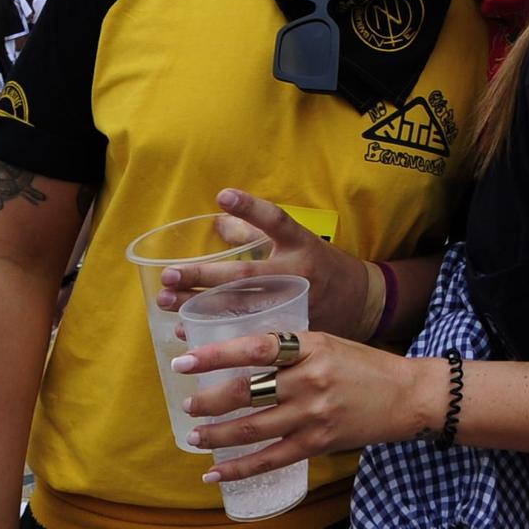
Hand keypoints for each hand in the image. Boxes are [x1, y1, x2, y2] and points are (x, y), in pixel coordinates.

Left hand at [155, 190, 374, 339]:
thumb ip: (257, 232)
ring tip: (167, 300)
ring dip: (200, 306)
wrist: (361, 301)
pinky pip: (246, 332)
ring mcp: (292, 304)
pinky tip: (188, 330)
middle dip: (204, 276)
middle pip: (246, 274)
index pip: (277, 220)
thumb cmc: (321, 265)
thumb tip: (219, 220)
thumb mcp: (299, 242)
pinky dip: (215, 332)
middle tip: (169, 275)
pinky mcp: (288, 330)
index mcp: (301, 245)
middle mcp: (297, 274)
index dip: (251, 208)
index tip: (223, 195)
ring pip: (240, 307)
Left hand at [176, 329, 428, 478]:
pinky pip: (270, 459)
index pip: (256, 348)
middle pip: (247, 391)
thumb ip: (289, 349)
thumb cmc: (363, 366)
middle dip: (208, 400)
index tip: (185, 358)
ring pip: (252, 428)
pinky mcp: (318, 443)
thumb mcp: (327, 343)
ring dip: (216, 434)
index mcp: (311, 345)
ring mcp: (314, 413)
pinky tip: (215, 473)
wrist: (405, 395)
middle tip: (185, 403)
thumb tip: (239, 355)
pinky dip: (238, 469)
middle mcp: (310, 378)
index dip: (216, 354)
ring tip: (195, 436)